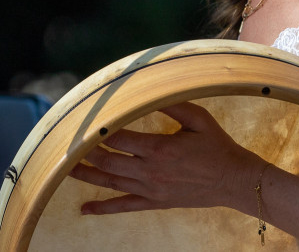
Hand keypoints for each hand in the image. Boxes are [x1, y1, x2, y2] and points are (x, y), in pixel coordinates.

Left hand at [69, 101, 264, 214]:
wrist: (235, 181)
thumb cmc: (217, 146)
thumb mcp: (197, 118)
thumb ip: (171, 104)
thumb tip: (147, 91)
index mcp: (158, 148)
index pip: (117, 138)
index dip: (97, 130)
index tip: (81, 122)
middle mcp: (150, 171)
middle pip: (107, 161)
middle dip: (84, 152)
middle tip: (66, 142)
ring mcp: (150, 190)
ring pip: (110, 183)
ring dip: (85, 175)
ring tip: (63, 168)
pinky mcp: (155, 202)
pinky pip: (124, 206)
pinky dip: (102, 208)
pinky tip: (84, 209)